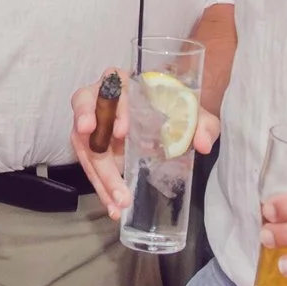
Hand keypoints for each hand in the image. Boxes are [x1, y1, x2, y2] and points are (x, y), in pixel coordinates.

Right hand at [72, 77, 218, 219]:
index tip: (123, 131)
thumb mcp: (192, 113)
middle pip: (85, 110)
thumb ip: (202, 123)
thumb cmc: (174, 108)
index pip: (111, 84)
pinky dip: (101, 186)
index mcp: (124, 81)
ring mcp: (95, 123)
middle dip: (93, 141)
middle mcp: (102, 98)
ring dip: (98, 174)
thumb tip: (203, 143)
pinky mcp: (94, 146)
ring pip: (84, 143)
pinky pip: (89, 164)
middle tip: (105, 162)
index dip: (114, 107)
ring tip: (115, 199)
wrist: (168, 122)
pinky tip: (113, 204)